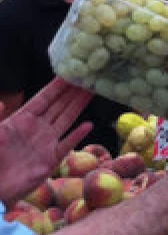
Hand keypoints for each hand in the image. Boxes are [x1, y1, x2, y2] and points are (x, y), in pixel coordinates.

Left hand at [0, 79, 92, 205]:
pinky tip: (88, 126)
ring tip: (92, 93)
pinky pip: (67, 145)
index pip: (43, 99)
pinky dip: (77, 135)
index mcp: (21, 120)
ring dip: (78, 107)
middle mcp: (36, 129)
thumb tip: (1, 101)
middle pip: (59, 106)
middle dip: (73, 92)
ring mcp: (45, 143)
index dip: (56, 87)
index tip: (69, 73)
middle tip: (88, 78)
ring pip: (66, 120)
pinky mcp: (51, 160)